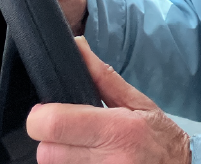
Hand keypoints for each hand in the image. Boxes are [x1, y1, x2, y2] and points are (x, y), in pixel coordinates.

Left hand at [27, 38, 191, 163]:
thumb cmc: (159, 136)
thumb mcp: (136, 101)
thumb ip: (102, 76)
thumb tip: (77, 47)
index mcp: (116, 129)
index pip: (53, 124)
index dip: (41, 117)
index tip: (46, 112)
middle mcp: (108, 160)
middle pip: (46, 152)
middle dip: (51, 139)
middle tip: (70, 132)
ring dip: (61, 155)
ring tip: (83, 147)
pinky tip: (88, 158)